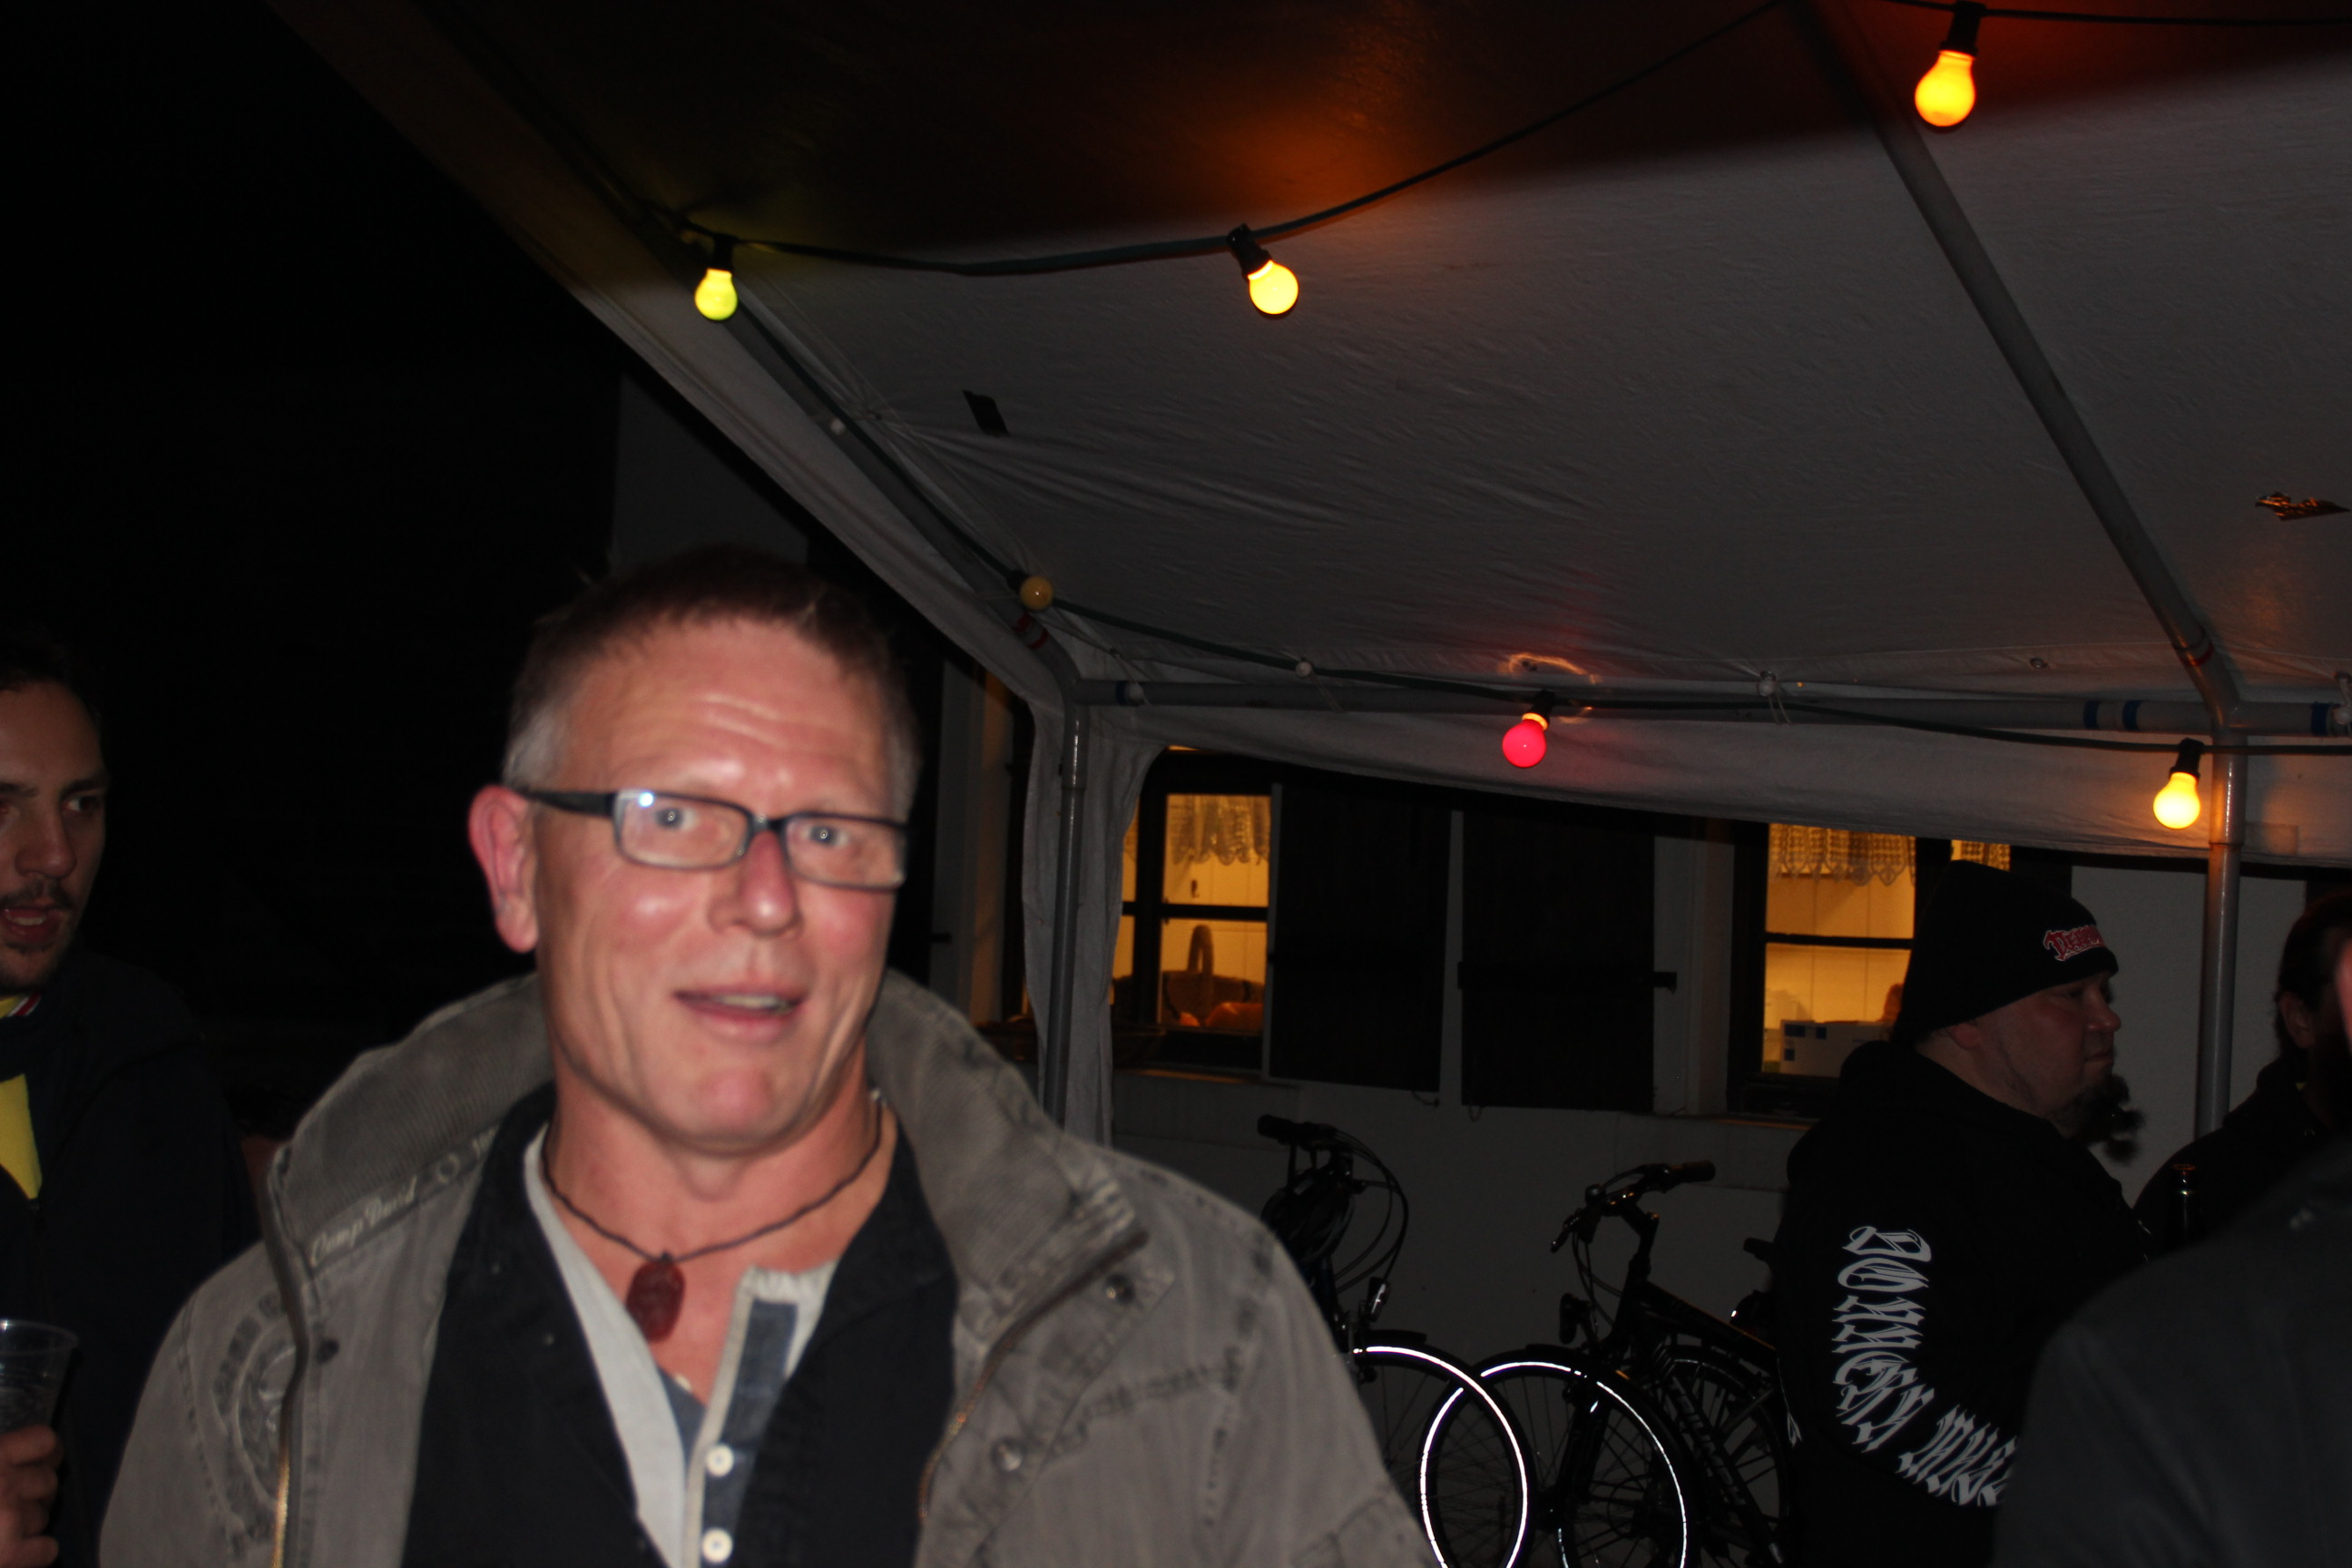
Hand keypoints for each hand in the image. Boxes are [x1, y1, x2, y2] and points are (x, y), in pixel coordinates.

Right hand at [0, 1426, 58, 1567]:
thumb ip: (0, 1459)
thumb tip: (18, 1459)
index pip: (44, 1441)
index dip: (47, 1454)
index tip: (42, 1462)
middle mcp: (4, 1483)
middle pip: (48, 1482)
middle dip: (34, 1495)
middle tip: (10, 1506)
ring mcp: (10, 1519)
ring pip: (45, 1516)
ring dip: (29, 1524)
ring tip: (2, 1531)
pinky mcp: (10, 1554)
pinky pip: (47, 1549)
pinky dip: (34, 1555)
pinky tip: (15, 1554)